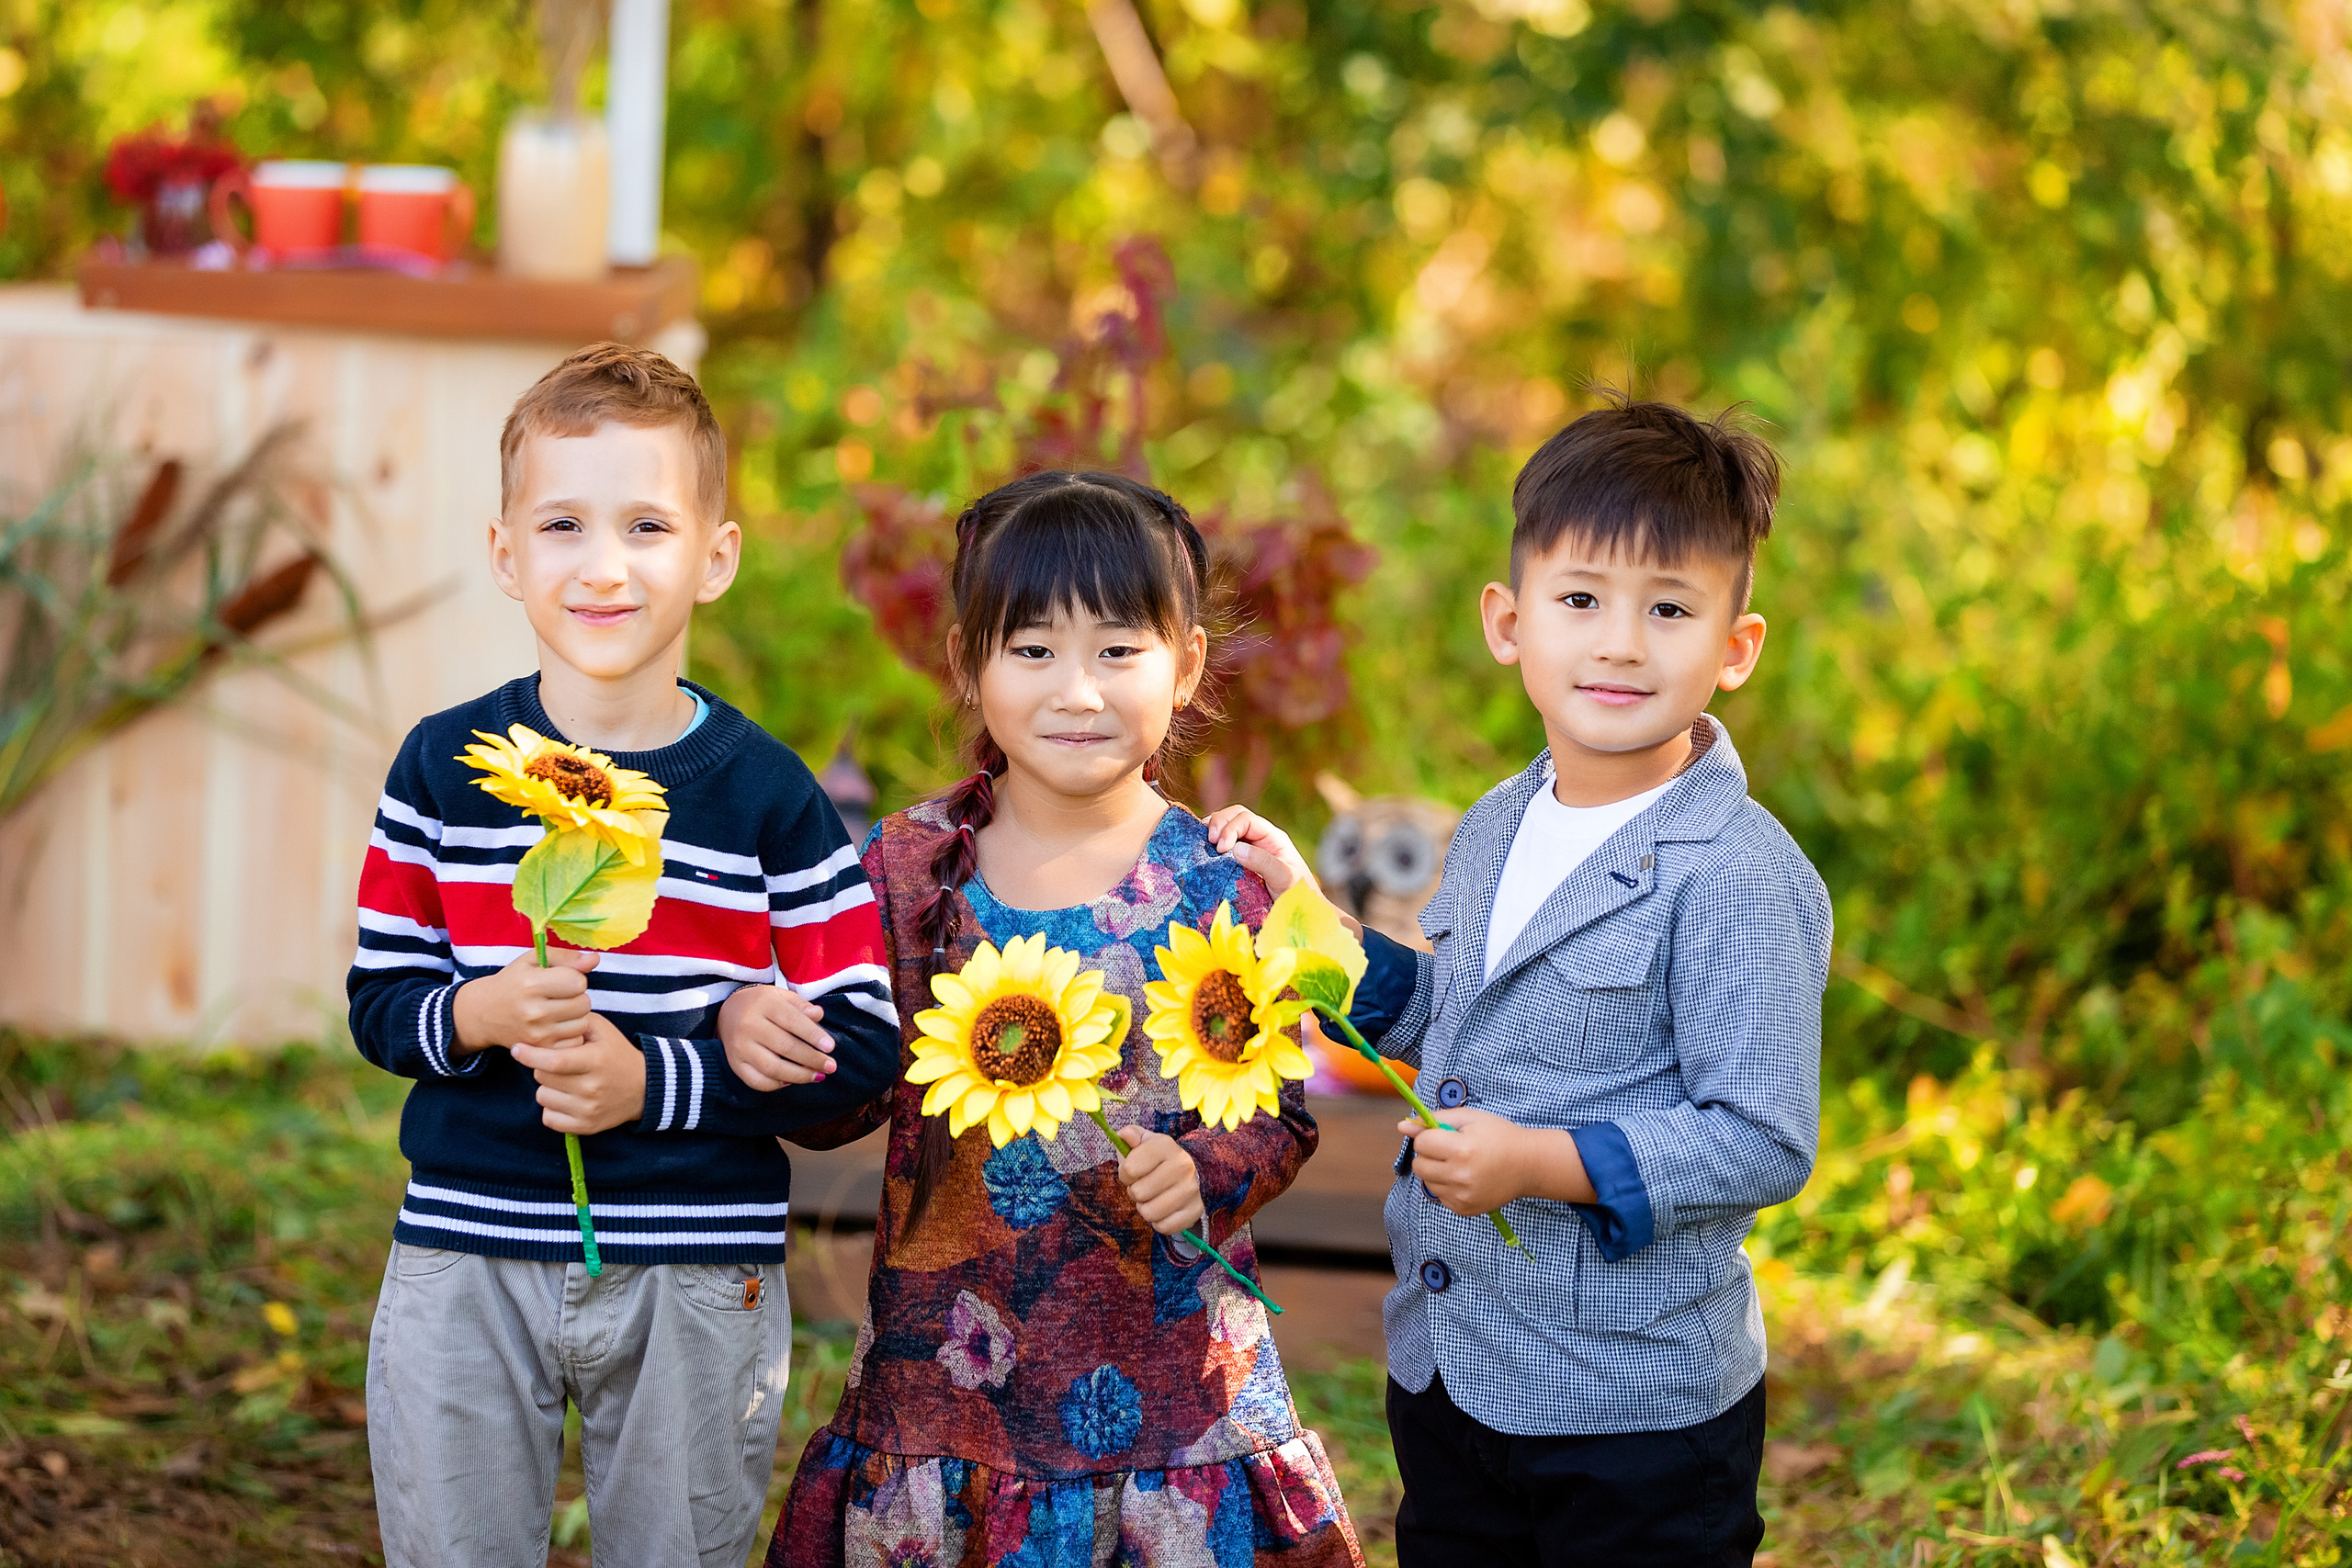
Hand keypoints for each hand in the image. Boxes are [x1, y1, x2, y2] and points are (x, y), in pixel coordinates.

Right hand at [451, 948, 597, 1057]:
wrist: (484, 1013)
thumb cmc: (514, 981)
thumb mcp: (533, 961)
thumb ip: (566, 957)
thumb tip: (595, 959)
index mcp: (531, 985)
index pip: (578, 982)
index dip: (574, 978)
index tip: (561, 980)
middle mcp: (534, 1012)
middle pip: (584, 1004)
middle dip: (577, 997)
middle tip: (560, 997)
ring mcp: (537, 1034)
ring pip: (582, 1024)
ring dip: (576, 1016)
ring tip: (559, 1011)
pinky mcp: (540, 1049)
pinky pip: (575, 1041)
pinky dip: (571, 1034)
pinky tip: (558, 1026)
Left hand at [514, 1013, 647, 1133]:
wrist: (643, 1087)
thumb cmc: (616, 1053)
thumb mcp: (602, 1030)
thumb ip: (574, 1022)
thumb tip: (544, 1023)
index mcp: (594, 1061)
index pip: (554, 1061)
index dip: (531, 1055)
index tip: (517, 1049)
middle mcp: (591, 1088)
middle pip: (543, 1078)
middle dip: (542, 1067)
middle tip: (557, 1063)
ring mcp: (588, 1110)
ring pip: (542, 1098)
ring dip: (547, 1088)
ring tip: (564, 1081)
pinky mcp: (586, 1127)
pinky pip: (549, 1119)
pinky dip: (552, 1108)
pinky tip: (565, 1099)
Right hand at [719, 984, 837, 1089]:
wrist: (728, 1011)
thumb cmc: (764, 1005)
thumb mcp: (782, 996)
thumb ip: (801, 1006)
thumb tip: (819, 1015)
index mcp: (764, 1004)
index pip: (792, 1021)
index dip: (813, 1035)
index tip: (831, 1047)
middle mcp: (749, 1025)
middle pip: (785, 1047)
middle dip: (812, 1059)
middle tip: (831, 1066)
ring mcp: (740, 1047)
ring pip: (772, 1068)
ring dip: (799, 1075)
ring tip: (818, 1076)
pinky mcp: (735, 1064)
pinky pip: (757, 1081)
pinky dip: (777, 1085)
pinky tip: (792, 1081)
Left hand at [1116, 1127, 1205, 1235]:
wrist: (1185, 1173)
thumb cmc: (1154, 1159)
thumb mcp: (1141, 1143)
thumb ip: (1129, 1136)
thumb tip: (1125, 1135)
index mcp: (1165, 1145)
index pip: (1130, 1169)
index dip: (1125, 1174)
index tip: (1133, 1171)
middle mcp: (1183, 1165)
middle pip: (1138, 1193)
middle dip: (1135, 1192)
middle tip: (1145, 1185)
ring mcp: (1191, 1189)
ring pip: (1150, 1213)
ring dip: (1146, 1208)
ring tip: (1153, 1197)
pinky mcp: (1196, 1210)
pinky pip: (1164, 1227)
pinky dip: (1159, 1222)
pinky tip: (1164, 1209)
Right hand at [1201, 806, 1317, 898]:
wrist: (1300, 913)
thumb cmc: (1297, 895)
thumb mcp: (1284, 878)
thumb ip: (1263, 862)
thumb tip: (1235, 849)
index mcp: (1272, 837)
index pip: (1246, 819)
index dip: (1230, 828)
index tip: (1220, 848)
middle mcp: (1259, 839)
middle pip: (1234, 817)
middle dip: (1218, 824)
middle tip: (1209, 842)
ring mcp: (1249, 849)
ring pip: (1226, 828)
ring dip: (1212, 832)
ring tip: (1203, 844)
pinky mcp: (1239, 862)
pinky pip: (1223, 846)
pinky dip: (1211, 845)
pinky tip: (1204, 853)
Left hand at [1403, 1107, 1593, 1214]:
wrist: (1528, 1164)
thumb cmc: (1498, 1135)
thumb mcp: (1469, 1118)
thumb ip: (1434, 1120)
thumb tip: (1402, 1126)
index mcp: (1462, 1149)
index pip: (1421, 1143)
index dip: (1429, 1136)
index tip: (1444, 1135)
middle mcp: (1460, 1176)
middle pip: (1419, 1165)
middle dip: (1429, 1154)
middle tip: (1450, 1149)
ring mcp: (1463, 1196)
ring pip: (1427, 1182)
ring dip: (1436, 1171)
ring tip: (1460, 1164)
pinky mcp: (1465, 1209)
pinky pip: (1440, 1196)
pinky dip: (1447, 1186)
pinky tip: (1466, 1178)